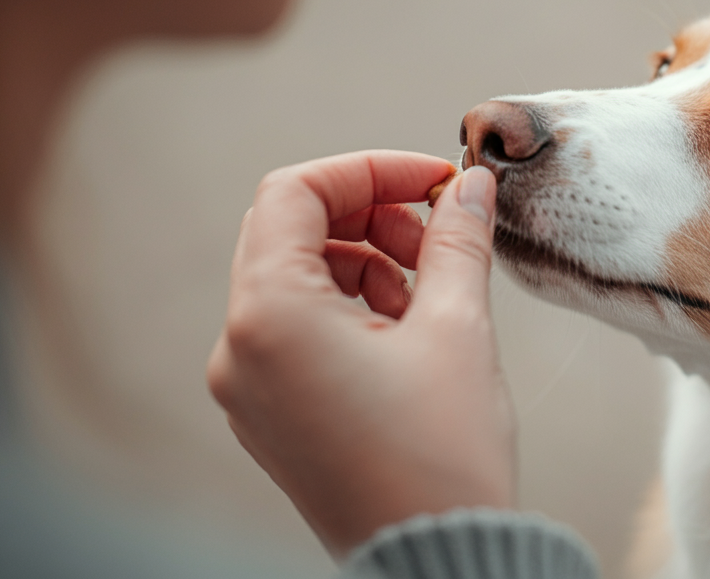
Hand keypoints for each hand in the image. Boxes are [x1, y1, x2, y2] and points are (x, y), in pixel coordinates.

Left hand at [206, 151, 512, 559]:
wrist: (437, 560)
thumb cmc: (443, 458)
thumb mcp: (459, 328)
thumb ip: (457, 240)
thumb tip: (470, 187)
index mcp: (271, 316)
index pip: (295, 193)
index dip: (369, 170)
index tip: (433, 181)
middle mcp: (239, 348)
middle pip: (289, 233)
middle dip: (370, 216)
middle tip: (437, 233)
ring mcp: (247, 387)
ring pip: (294, 279)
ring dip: (363, 262)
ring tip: (429, 290)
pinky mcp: (268, 415)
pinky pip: (294, 329)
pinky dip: (348, 307)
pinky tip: (408, 330)